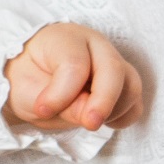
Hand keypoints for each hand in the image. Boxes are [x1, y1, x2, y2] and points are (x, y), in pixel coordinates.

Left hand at [4, 23, 143, 134]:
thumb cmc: (27, 77)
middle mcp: (94, 45)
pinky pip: (135, 100)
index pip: (74, 64)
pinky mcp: (122, 81)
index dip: (61, 94)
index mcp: (64, 39)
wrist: (31, 74)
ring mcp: (112, 61)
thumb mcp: (28, 89)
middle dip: (103, 101)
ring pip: (130, 85)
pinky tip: (103, 121)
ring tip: (86, 120)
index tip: (43, 110)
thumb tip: (89, 116)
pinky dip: (124, 115)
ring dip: (113, 109)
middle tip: (89, 124)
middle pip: (113, 69)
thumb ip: (57, 101)